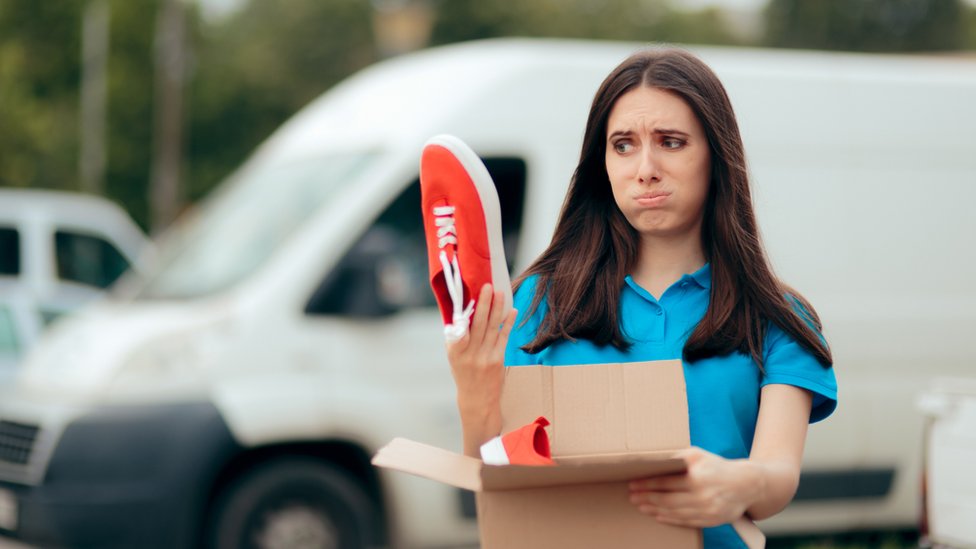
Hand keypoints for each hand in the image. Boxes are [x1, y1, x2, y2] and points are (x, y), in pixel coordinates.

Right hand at [446, 283, 516, 454]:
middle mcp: (469, 354)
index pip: (459, 328)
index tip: (468, 296)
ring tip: (500, 292)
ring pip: (492, 328)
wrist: (477, 400)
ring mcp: (485, 357)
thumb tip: (460, 312)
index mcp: (455, 351)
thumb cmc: (463, 373)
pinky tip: (512, 311)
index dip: (463, 313)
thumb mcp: (453, 357)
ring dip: (497, 309)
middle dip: (483, 303)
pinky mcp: (498, 360)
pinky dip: (508, 323)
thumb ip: (455, 337)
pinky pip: (503, 338)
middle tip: (488, 286)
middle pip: (477, 324)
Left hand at [628, 447, 761, 527]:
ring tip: (641, 506)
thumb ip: (677, 457)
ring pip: (674, 512)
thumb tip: (654, 460)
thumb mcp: (698, 455)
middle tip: (632, 497)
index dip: (647, 484)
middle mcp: (702, 495)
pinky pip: (685, 521)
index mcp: (697, 477)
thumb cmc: (717, 467)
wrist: (746, 485)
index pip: (666, 482)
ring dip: (654, 510)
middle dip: (647, 498)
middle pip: (667, 500)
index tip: (633, 484)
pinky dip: (669, 519)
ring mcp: (706, 510)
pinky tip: (657, 515)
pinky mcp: (710, 520)